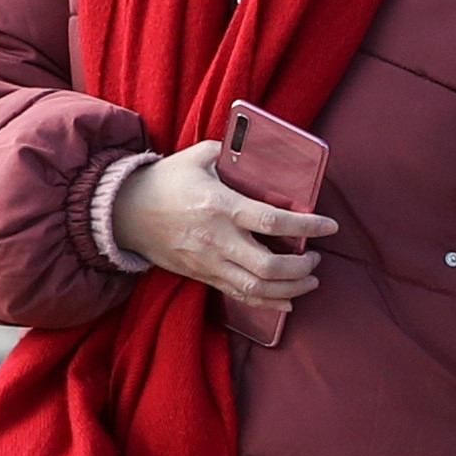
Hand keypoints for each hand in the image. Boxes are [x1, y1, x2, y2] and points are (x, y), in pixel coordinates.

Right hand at [110, 140, 335, 308]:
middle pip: (269, 268)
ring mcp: (209, 263)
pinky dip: (267, 303)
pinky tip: (287, 300)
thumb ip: (230, 154)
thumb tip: (257, 151)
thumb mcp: (197, 157)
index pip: (273, 221)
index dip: (307, 226)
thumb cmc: (163, 182)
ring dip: (290, 289)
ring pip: (257, 289)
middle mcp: (218, 240)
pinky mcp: (203, 276)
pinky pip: (240, 297)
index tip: (330, 226)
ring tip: (308, 280)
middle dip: (301, 268)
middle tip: (315, 258)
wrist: (124, 213)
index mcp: (221, 206)